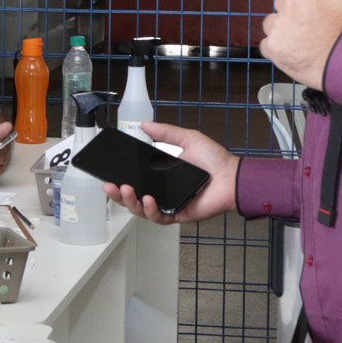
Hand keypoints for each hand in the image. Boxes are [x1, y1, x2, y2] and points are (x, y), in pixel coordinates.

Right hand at [102, 121, 237, 222]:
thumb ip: (165, 132)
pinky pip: (159, 218)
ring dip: (131, 202)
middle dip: (119, 194)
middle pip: (133, 198)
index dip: (121, 179)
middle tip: (111, 185)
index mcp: (162, 175)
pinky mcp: (178, 215)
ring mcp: (169, 204)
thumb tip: (145, 124)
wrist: (231, 177)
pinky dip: (151, 210)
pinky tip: (149, 200)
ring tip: (128, 190)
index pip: (136, 179)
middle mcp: (163, 191)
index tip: (109, 174)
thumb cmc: (214, 160)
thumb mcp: (187, 139)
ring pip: (142, 210)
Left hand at [258, 0, 341, 90]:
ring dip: (281, 29)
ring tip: (300, 41)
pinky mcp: (273, 47)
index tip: (315, 7)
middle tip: (309, 26)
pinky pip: (267, 45)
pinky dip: (277, 49)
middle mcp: (290, 5)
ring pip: (272, 23)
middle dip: (293, 12)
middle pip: (283, 2)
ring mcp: (279, 26)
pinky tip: (293, 54)